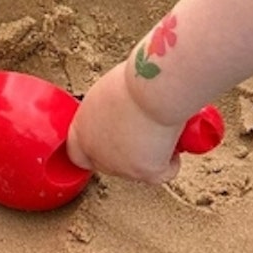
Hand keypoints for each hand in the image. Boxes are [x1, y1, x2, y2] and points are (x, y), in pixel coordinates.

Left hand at [64, 59, 185, 183]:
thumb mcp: (108, 93)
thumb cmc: (135, 80)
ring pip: (138, 169)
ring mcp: (120, 167)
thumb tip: (119, 116)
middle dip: (127, 154)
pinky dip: (172, 161)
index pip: (78, 153)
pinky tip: (174, 143)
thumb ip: (105, 112)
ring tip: (160, 130)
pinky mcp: (145, 173)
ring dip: (150, 155)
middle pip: (108, 164)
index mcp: (81, 129)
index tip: (115, 141)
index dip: (97, 150)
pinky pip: (163, 172)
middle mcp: (96, 152)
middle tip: (144, 135)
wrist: (154, 89)